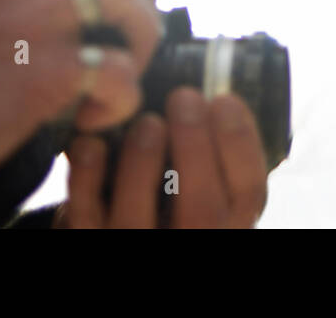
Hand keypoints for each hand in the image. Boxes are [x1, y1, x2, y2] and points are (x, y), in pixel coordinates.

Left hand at [55, 88, 268, 227]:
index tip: (224, 99)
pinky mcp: (90, 242)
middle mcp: (188, 243)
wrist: (121, 236)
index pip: (249, 193)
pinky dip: (87, 177)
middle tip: (184, 97)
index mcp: (225, 224)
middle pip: (201, 208)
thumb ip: (208, 155)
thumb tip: (201, 89)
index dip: (240, 143)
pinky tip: (91, 143)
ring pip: (138, 218)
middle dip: (194, 145)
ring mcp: (134, 246)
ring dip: (143, 161)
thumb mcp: (202, 187)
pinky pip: (86, 216)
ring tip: (146, 121)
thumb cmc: (168, 202)